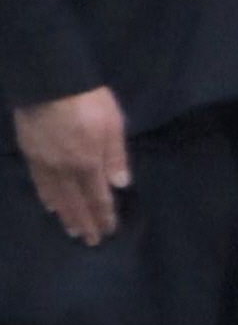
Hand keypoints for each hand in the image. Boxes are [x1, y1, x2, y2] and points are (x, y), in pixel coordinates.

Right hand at [13, 87, 129, 243]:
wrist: (48, 84)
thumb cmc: (88, 101)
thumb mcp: (113, 125)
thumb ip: (116, 156)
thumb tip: (121, 185)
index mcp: (88, 163)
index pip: (98, 197)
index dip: (104, 215)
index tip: (109, 231)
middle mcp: (65, 169)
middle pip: (76, 202)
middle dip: (85, 222)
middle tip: (91, 241)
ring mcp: (45, 163)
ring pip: (56, 196)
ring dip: (66, 215)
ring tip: (72, 230)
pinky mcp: (30, 153)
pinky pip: (39, 183)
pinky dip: (46, 197)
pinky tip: (50, 205)